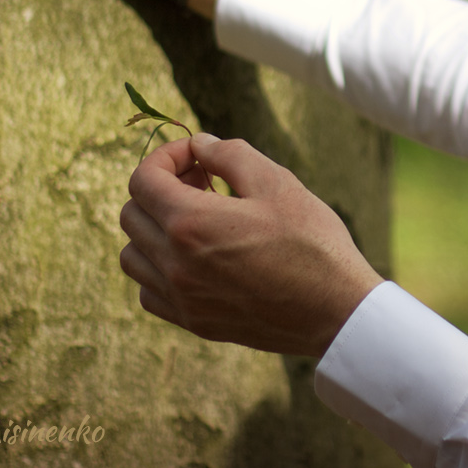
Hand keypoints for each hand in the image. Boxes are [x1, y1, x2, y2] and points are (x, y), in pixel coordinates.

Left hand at [119, 134, 382, 357]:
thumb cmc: (312, 242)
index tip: (195, 155)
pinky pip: (148, 291)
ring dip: (154, 229)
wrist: (335, 309)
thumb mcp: (277, 182)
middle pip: (132, 214)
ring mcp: (181, 298)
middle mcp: (174, 264)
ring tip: (197, 220)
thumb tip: (199, 145)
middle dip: (160, 188)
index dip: (165, 156)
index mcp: (191, 223)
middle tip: (203, 182)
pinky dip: (159, 268)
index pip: (143, 180)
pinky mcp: (193, 322)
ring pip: (132, 255)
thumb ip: (229, 154)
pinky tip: (196, 257)